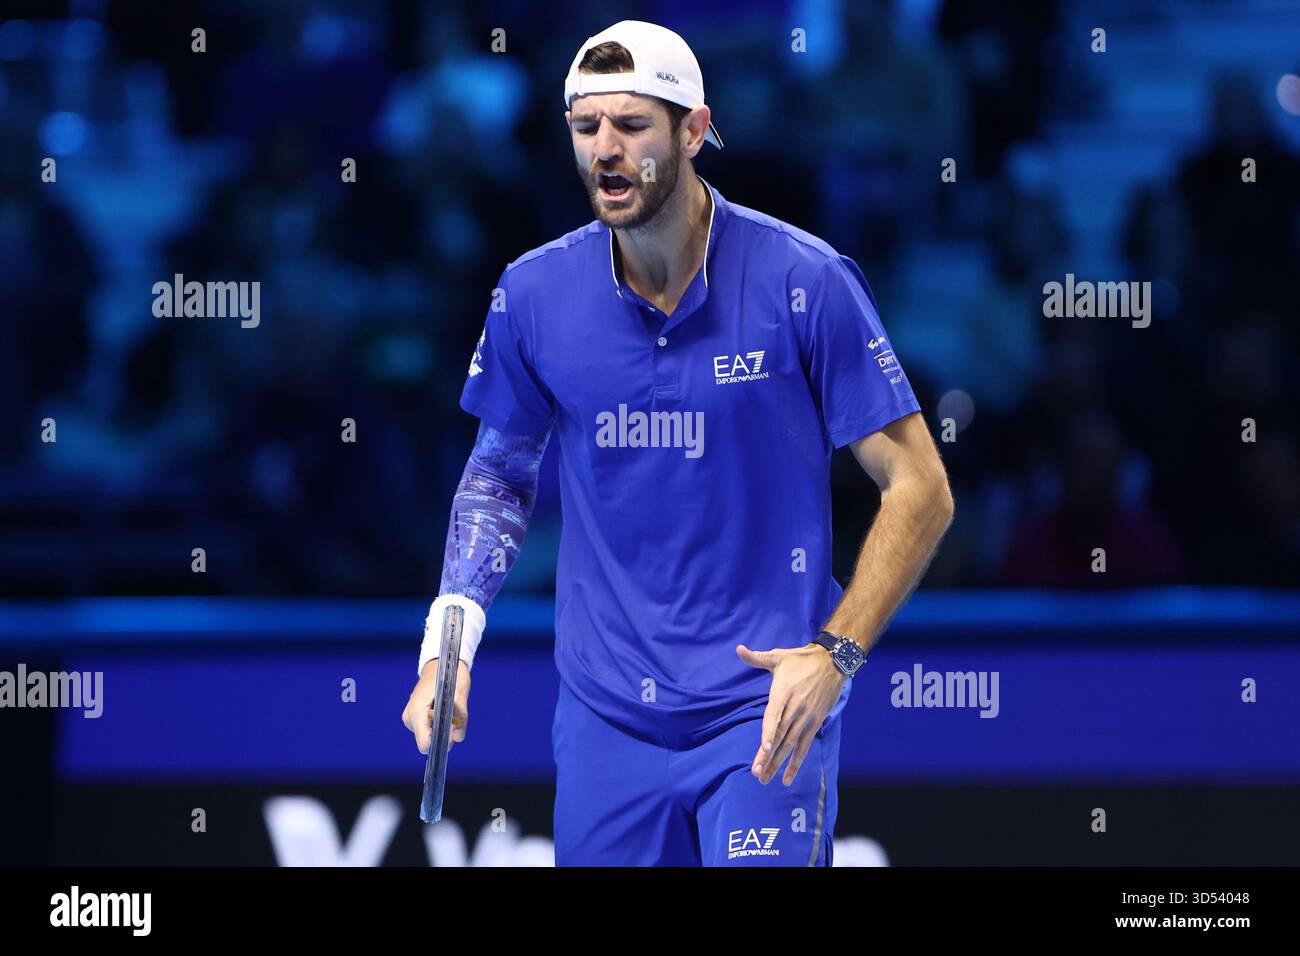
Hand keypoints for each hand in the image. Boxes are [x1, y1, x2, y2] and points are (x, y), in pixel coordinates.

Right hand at [402, 658, 470, 754]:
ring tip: (447, 707)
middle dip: (444, 733)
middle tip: (452, 714)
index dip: (440, 743)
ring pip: (429, 735)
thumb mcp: (460, 693)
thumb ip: (460, 717)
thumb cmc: (449, 675)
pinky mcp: (414, 717)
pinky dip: (439, 723)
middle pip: (428, 740)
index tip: (452, 732)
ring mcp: (410, 718)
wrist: (440, 662)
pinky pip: (429, 728)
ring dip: (442, 727)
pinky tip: (442, 708)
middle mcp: (410, 718)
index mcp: (417, 712)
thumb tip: (459, 738)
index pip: (423, 744)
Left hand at [737, 643, 845, 785]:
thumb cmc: (801, 660)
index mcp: (783, 693)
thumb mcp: (778, 656)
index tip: (764, 747)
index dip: (769, 732)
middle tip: (757, 773)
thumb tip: (738, 649)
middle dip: (768, 756)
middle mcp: (795, 708)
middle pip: (780, 735)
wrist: (832, 662)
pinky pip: (804, 746)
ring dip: (778, 763)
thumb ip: (757, 658)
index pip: (774, 716)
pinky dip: (796, 763)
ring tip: (766, 778)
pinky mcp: (815, 723)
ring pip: (791, 745)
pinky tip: (787, 778)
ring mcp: (806, 718)